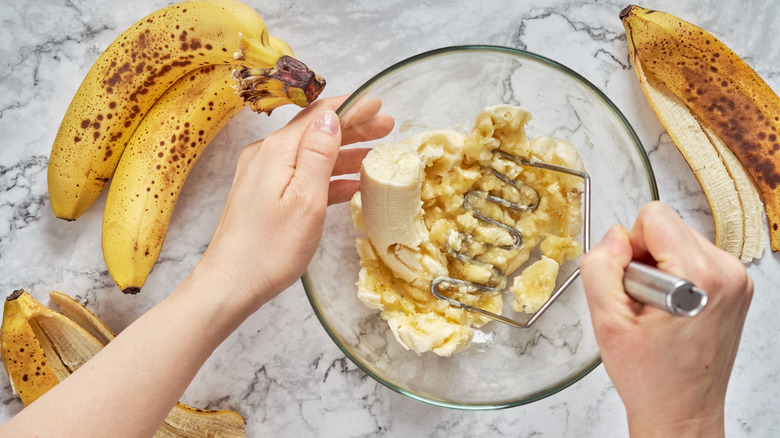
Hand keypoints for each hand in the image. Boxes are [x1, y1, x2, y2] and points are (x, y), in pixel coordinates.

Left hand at [193, 95, 393, 307]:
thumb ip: (318, 154)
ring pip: (311, 155)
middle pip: (316, 132)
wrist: (230, 284)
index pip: (319, 116)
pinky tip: (352, 185)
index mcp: (277, 151)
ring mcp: (263, 175)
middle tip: (387, 126)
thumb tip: (330, 116)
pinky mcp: (264, 195)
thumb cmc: (270, 248)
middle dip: (353, 127)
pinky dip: (328, 177)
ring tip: (377, 154)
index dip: (352, 108)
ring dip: (344, 152)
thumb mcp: (305, 199)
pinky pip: (302, 177)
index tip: (378, 103)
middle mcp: (267, 155)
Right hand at [579, 201, 752, 436]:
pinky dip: (674, 277)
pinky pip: (692, 258)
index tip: (632, 286)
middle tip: (642, 304)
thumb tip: (613, 236)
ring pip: (678, 241)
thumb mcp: (606, 321)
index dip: (629, 248)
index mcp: (701, 275)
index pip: (654, 217)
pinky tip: (670, 312)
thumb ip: (600, 267)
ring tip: (657, 312)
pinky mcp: (736, 287)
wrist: (682, 411)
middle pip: (667, 227)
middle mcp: (728, 272)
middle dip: (644, 259)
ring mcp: (737, 279)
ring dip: (659, 269)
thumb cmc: (651, 377)